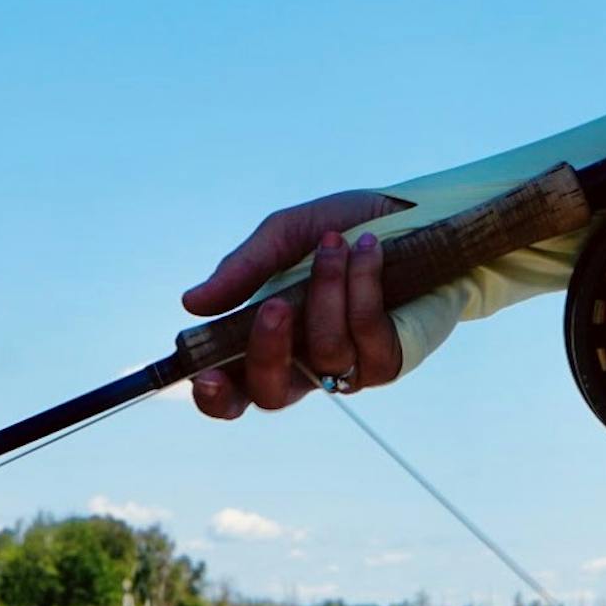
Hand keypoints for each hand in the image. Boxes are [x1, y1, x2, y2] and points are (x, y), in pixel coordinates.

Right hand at [182, 189, 405, 418]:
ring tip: (335, 244)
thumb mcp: (287, 234)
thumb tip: (191, 303)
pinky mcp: (391, 358)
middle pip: (272, 395)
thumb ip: (244, 268)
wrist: (415, 209)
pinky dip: (362, 286)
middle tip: (275, 306)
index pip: (235, 390)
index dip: (214, 396)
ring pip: (326, 353)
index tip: (203, 375)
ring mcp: (351, 367)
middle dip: (267, 353)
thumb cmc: (345, 226)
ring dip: (326, 291)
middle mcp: (308, 364)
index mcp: (273, 342)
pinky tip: (368, 250)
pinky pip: (368, 334)